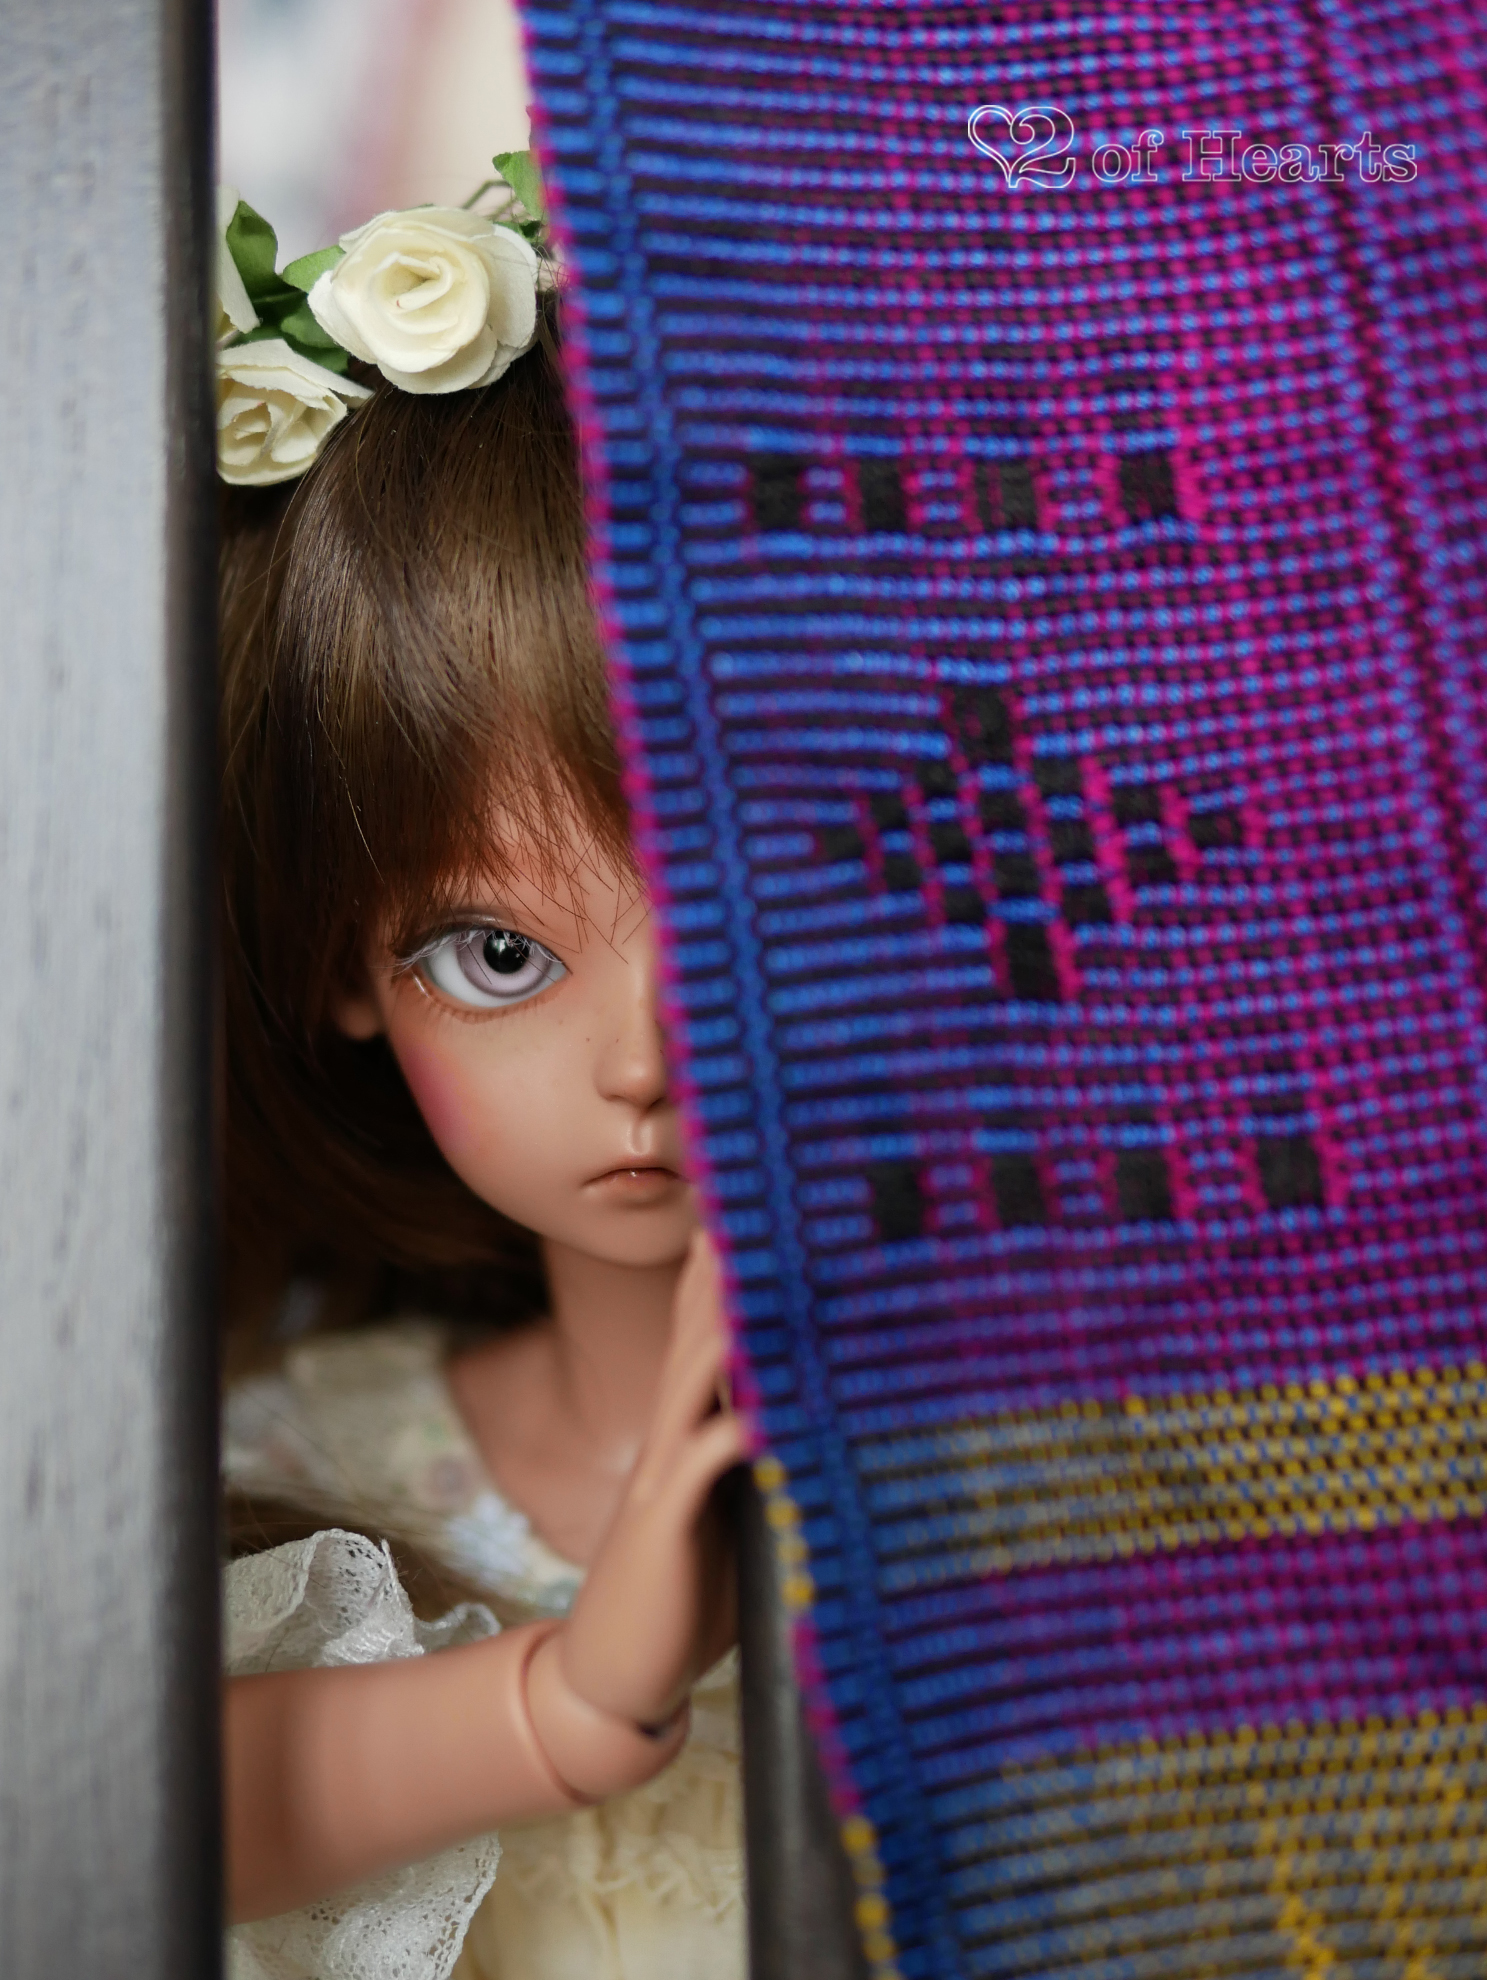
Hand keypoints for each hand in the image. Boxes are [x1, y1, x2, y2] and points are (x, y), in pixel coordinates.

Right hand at [526, 1230, 747, 1792]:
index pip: (707, 1335)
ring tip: (761, 1270)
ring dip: (726, 1324)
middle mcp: (669, 1438)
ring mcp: (660, 1476)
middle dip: (723, 1268)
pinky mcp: (663, 1524)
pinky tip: (766, 1409)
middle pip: (695, 1333)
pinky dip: (733, 1432)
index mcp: (687, 1433)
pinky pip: (699, 1466)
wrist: (615, 1677)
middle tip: (751, 1201)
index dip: (730, 1275)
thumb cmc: (686, 1597)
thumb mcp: (733, 1518)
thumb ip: (759, 1465)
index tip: (764, 1216)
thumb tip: (815, 1422)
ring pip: (694, 1380)